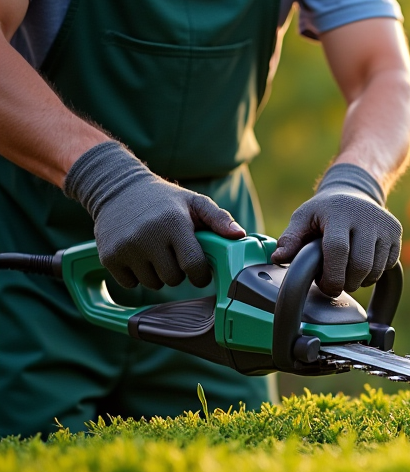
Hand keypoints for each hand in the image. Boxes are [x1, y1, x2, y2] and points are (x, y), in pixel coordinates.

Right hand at [63, 142, 244, 289]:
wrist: (116, 187)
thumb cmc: (163, 199)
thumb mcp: (193, 202)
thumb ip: (218, 218)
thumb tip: (240, 235)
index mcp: (173, 223)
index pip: (194, 266)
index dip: (201, 273)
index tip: (199, 269)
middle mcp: (147, 236)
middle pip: (173, 279)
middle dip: (178, 272)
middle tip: (174, 254)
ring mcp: (125, 247)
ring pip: (152, 284)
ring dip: (158, 275)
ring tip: (156, 253)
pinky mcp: (108, 257)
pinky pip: (130, 284)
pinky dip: (136, 276)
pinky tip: (138, 256)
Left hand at [271, 163, 401, 295]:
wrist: (355, 192)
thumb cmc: (325, 210)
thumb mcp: (303, 217)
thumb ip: (291, 238)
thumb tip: (278, 258)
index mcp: (340, 212)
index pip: (338, 249)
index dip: (331, 274)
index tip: (325, 285)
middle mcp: (366, 216)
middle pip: (360, 264)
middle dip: (346, 282)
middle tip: (335, 283)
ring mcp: (385, 224)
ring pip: (375, 269)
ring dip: (360, 280)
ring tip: (347, 274)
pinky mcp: (396, 232)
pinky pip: (388, 266)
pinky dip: (374, 273)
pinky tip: (362, 266)